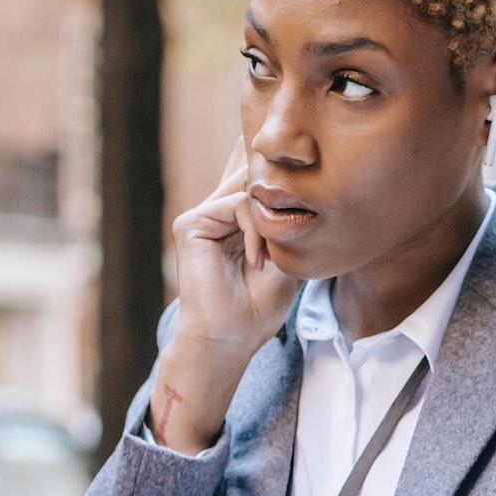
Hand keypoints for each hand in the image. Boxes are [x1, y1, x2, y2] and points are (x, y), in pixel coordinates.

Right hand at [149, 137, 300, 453]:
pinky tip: (258, 262)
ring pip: (250, 191)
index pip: (254, 184)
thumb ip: (289, 224)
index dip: (273, 171)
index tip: (299, 158)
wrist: (230, 338)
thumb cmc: (258, 308)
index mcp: (235, 224)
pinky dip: (256, 232)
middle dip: (277, 181)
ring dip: (271, 223)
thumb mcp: (288, 259)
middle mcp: (217, 216)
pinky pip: (237, 205)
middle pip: (248, 173)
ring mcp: (202, 219)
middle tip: (287, 217)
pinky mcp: (191, 224)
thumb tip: (303, 189)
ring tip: (272, 261)